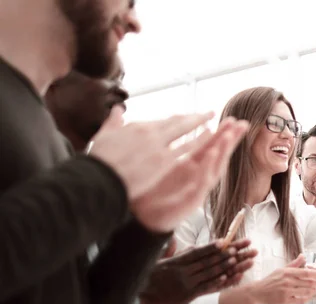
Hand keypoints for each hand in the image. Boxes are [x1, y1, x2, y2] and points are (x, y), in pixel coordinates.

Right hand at [90, 106, 217, 199]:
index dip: (177, 120)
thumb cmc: (99, 161)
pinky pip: (186, 149)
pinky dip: (199, 141)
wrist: (99, 178)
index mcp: (136, 126)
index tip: (186, 118)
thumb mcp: (104, 135)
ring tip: (213, 120)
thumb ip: (113, 122)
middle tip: (208, 113)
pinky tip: (210, 136)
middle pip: (177, 122)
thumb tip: (117, 109)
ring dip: (201, 124)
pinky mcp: (163, 161)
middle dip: (194, 117)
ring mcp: (158, 146)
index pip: (162, 121)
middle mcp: (150, 132)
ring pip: (184, 132)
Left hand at [130, 117, 248, 232]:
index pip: (210, 147)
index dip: (221, 133)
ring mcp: (196, 190)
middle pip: (218, 156)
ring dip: (223, 152)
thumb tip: (187, 129)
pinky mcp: (191, 201)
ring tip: (229, 135)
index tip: (232, 119)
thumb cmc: (153, 193)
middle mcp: (197, 177)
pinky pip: (202, 182)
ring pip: (214, 169)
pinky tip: (212, 154)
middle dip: (230, 140)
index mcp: (191, 167)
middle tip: (242, 123)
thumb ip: (176, 149)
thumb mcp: (163, 166)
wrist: (144, 219)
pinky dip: (208, 168)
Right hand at [138, 238, 256, 303]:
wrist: (139, 299)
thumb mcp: (157, 262)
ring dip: (228, 265)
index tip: (226, 241)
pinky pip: (206, 287)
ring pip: (211, 272)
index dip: (213, 246)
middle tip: (243, 246)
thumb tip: (177, 239)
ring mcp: (186, 283)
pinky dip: (219, 281)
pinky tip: (230, 277)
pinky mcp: (187, 295)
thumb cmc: (146, 279)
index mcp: (177, 261)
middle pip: (210, 259)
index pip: (198, 251)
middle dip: (228, 252)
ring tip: (241, 259)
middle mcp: (183, 270)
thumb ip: (171, 252)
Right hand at [249, 255, 315, 303]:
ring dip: (313, 290)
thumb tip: (303, 256)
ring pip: (305, 291)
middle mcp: (288, 281)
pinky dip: (306, 298)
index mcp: (287, 272)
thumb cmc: (271, 280)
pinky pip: (300, 300)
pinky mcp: (285, 301)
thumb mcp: (281, 269)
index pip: (306, 272)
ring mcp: (286, 292)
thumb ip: (294, 264)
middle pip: (308, 282)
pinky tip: (308, 296)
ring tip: (315, 289)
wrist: (259, 291)